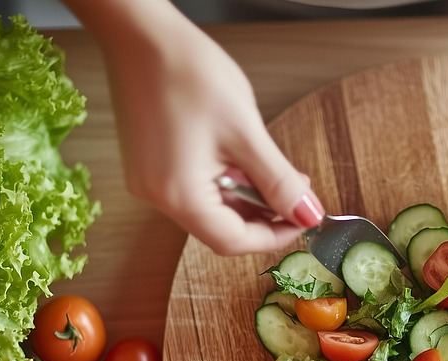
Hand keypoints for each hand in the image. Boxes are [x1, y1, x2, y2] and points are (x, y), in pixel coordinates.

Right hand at [93, 6, 322, 254]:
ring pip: (208, 207)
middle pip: (219, 227)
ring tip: (272, 168)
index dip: (273, 236)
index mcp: (178, 196)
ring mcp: (148, 181)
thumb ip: (278, 180)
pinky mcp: (148, 164)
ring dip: (245, 196)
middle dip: (262, 214)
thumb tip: (306, 214)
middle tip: (295, 190)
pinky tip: (241, 158)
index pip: (232, 241)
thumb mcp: (246, 131)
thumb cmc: (187, 73)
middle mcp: (156, 197)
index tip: (303, 219)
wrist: (141, 33)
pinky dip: (223, 181)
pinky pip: (192, 187)